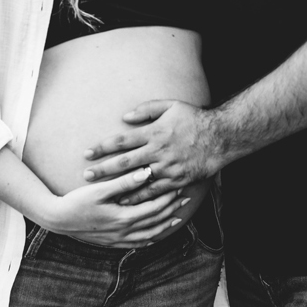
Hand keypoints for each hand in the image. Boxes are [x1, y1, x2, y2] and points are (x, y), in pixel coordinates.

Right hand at [34, 166, 190, 247]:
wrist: (58, 220)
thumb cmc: (76, 202)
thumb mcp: (99, 190)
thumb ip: (124, 182)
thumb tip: (146, 173)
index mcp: (124, 217)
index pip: (155, 207)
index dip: (169, 197)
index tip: (179, 186)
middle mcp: (125, 231)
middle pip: (156, 220)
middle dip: (172, 209)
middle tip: (186, 199)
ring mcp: (119, 239)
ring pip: (151, 234)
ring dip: (166, 225)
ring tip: (178, 217)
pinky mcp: (113, 242)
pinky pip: (139, 243)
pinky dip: (151, 238)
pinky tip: (156, 234)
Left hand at [82, 100, 225, 203]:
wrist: (221, 137)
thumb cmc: (194, 119)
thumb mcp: (170, 106)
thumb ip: (147, 109)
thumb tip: (125, 117)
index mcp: (153, 133)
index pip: (121, 141)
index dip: (102, 147)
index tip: (87, 153)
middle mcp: (157, 151)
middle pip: (124, 162)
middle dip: (102, 169)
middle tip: (85, 175)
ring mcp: (167, 168)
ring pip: (137, 179)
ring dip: (117, 186)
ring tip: (99, 192)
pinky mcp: (176, 180)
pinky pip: (154, 191)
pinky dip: (139, 196)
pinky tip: (126, 201)